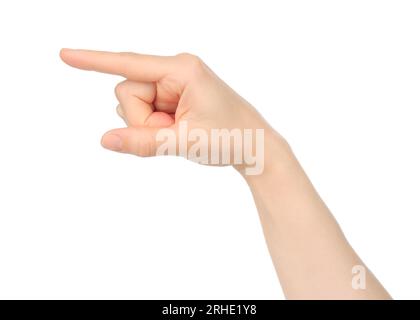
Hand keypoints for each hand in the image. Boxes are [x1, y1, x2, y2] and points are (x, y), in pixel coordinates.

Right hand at [60, 49, 273, 171]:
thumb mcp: (183, 142)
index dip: (94, 61)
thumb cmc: (229, 137)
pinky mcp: (171, 96)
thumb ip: (141, 142)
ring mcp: (172, 83)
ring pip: (133, 105)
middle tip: (174, 131)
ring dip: (150, 125)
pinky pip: (144, 111)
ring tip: (181, 130)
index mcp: (181, 69)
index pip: (128, 65)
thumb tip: (104, 139)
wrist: (254, 145)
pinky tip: (178, 129)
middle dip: (142, 119)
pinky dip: (154, 126)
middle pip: (127, 92)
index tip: (64, 54)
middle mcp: (174, 70)